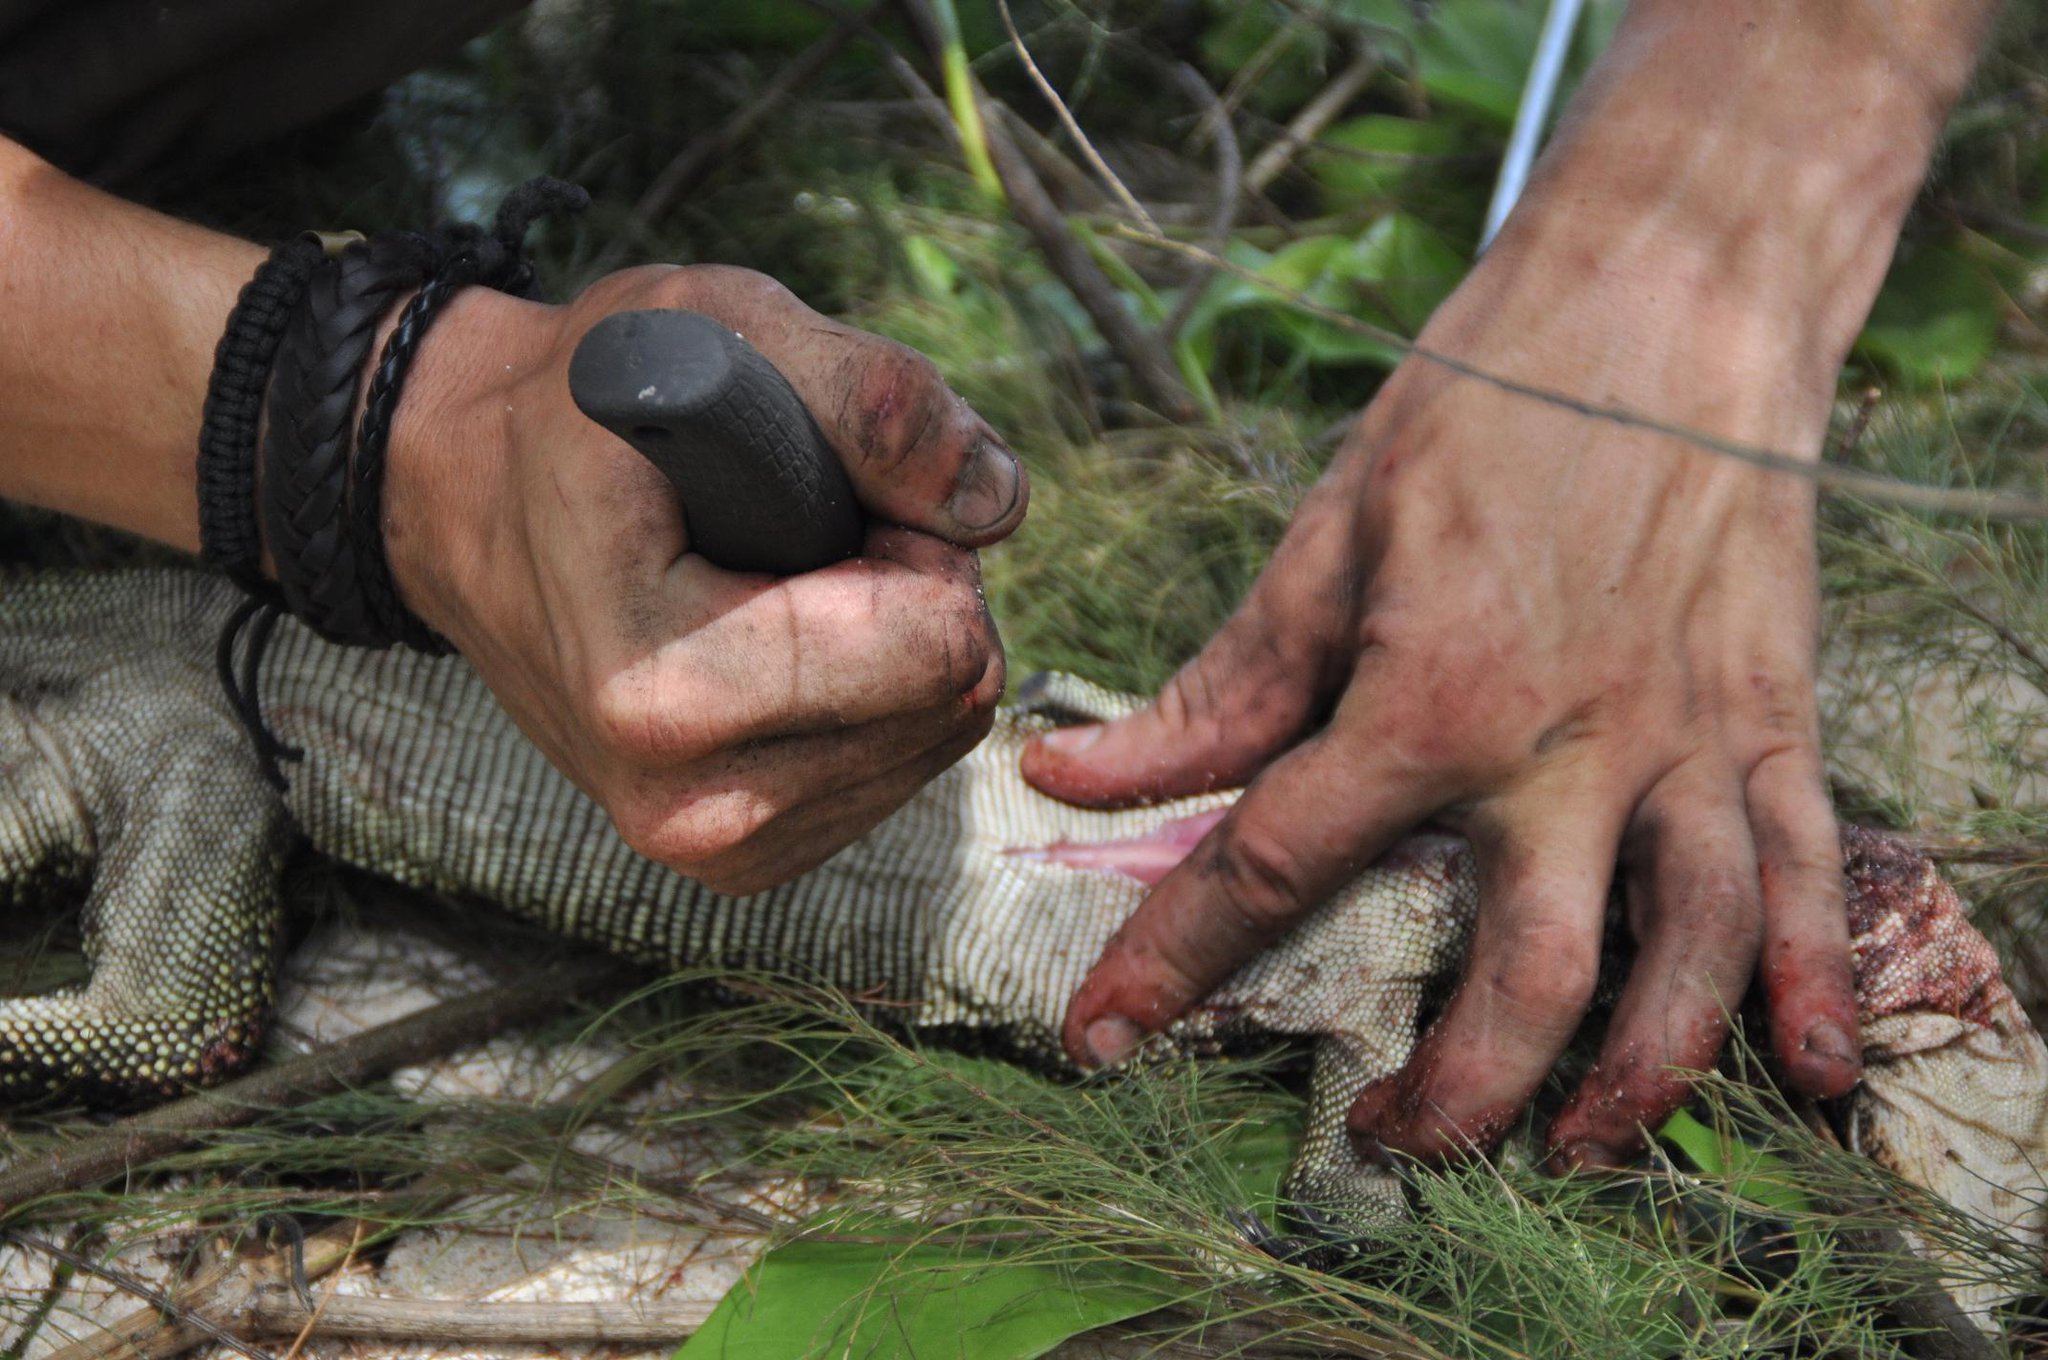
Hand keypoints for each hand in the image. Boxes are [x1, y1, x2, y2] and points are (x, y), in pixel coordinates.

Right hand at [382, 264, 1024, 892]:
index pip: (934, 648)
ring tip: (780, 581)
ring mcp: (712, 848)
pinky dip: (875, 694)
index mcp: (661, 686)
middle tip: (802, 535)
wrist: (467, 499)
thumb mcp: (716, 332)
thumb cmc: (585, 408)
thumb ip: (873, 400)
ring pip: (939, 736)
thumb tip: (997, 503)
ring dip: (898, 643)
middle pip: (952, 697)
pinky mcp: (740, 862)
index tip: (828, 494)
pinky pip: (900, 769)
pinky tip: (783, 642)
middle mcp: (686, 803)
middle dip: (915, 592)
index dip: (916, 538)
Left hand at [1023, 210, 1867, 1169]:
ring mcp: (1683, 741)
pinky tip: (1807, 1066)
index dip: (1173, 964)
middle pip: (1522, 967)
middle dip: (1454, 1085)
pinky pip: (1811, 871)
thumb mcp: (1328, 536)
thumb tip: (1072, 769)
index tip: (1103, 1042)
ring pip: (1685, 951)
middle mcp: (1567, 744)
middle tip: (1390, 1133)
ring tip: (1567, 1145)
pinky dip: (1816, 974)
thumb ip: (1215, 685)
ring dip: (1634, 1074)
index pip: (1275, 863)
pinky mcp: (1770, 719)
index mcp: (1429, 693)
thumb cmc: (1483, 405)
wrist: (1666, 298)